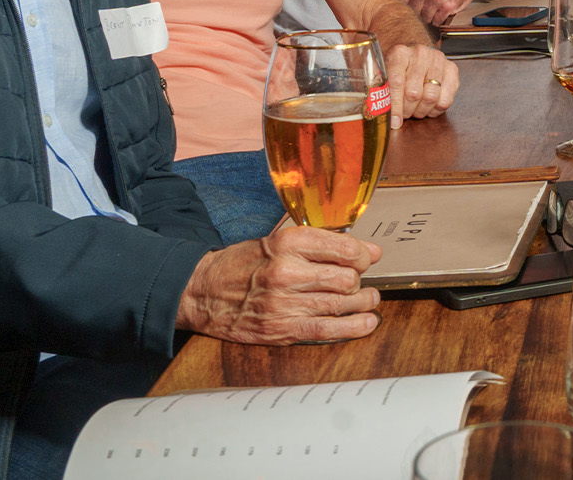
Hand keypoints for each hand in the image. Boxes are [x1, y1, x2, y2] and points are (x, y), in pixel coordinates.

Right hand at [175, 224, 383, 344]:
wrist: (203, 291)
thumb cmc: (243, 265)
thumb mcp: (278, 241)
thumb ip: (322, 244)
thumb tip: (369, 251)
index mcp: (287, 243)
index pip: (344, 248)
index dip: (363, 255)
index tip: (366, 258)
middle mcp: (287, 271)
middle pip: (347, 278)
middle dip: (360, 281)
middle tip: (360, 282)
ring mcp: (284, 303)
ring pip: (342, 304)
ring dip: (363, 303)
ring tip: (368, 300)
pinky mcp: (282, 329)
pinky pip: (328, 330)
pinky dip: (354, 328)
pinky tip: (367, 322)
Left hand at [384, 41, 457, 126]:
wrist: (416, 58)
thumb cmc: (398, 70)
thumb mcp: (384, 75)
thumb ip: (380, 91)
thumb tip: (378, 113)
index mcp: (399, 53)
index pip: (396, 82)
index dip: (395, 105)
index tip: (393, 121)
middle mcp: (420, 53)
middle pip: (414, 93)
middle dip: (407, 110)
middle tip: (403, 114)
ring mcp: (438, 60)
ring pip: (431, 97)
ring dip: (421, 111)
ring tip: (414, 110)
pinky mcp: (452, 69)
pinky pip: (445, 100)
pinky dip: (435, 110)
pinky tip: (427, 107)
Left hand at [396, 0, 495, 27]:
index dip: (402, 7)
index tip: (404, 11)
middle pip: (412, 10)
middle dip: (417, 12)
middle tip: (424, 9)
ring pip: (424, 18)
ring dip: (429, 17)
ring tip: (436, 8)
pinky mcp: (447, 6)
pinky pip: (437, 21)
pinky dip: (439, 19)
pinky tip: (442, 11)